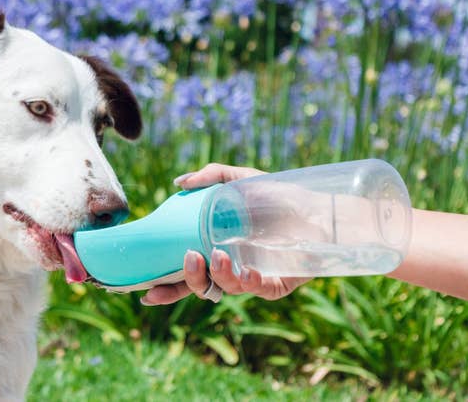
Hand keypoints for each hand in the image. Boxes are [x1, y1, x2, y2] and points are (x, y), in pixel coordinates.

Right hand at [140, 163, 309, 304]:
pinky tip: (246, 272)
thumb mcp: (242, 179)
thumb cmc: (279, 195)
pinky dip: (248, 283)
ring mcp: (251, 278)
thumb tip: (179, 182)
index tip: (146, 291)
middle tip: (190, 258)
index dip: (165, 286)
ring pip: (224, 289)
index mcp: (215, 248)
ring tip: (220, 255)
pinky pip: (257, 291)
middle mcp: (230, 267)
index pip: (185, 272)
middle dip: (187, 281)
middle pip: (200, 286)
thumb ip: (212, 176)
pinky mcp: (276, 285)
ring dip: (217, 276)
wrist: (320, 207)